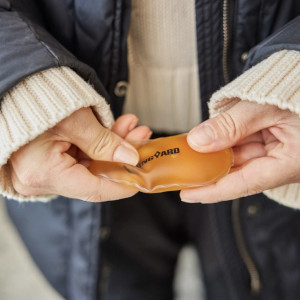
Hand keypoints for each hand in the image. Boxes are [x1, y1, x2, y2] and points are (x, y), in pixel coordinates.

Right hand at [9, 108, 150, 200]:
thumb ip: (105, 142)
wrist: (15, 85)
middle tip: (140, 137)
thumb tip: (130, 157)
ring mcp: (43, 171)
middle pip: (94, 175)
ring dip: (112, 146)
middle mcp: (41, 178)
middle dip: (121, 155)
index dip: (123, 184)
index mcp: (44, 173)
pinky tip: (114, 128)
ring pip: (89, 165)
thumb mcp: (76, 120)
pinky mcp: (46, 161)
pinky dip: (97, 143)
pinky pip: (78, 158)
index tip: (142, 178)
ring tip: (131, 127)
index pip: (95, 190)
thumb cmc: (35, 98)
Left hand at [180, 101, 299, 202]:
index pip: (242, 184)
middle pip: (237, 171)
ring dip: (214, 152)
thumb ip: (231, 125)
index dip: (212, 191)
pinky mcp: (272, 139)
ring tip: (188, 150)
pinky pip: (243, 143)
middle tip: (181, 168)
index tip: (187, 195)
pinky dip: (225, 140)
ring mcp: (276, 151)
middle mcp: (281, 162)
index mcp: (289, 164)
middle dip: (207, 169)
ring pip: (238, 156)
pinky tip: (207, 138)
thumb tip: (197, 141)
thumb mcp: (266, 106)